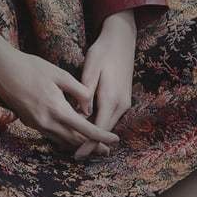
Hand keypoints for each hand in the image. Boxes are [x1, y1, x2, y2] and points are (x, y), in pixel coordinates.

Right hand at [0, 36, 120, 155]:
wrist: (3, 70)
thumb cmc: (32, 67)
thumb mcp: (60, 74)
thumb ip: (79, 91)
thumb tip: (90, 108)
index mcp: (56, 109)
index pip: (85, 128)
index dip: (101, 136)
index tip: (115, 140)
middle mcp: (46, 122)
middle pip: (75, 140)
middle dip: (92, 146)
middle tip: (108, 150)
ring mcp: (37, 124)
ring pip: (63, 141)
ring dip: (79, 144)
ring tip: (94, 147)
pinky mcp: (31, 123)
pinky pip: (52, 136)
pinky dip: (65, 138)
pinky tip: (73, 136)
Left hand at [71, 12, 135, 159]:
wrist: (122, 40)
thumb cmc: (103, 52)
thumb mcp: (91, 69)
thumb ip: (85, 93)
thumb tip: (81, 113)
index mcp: (112, 98)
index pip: (99, 129)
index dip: (87, 144)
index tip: (76, 155)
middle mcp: (121, 104)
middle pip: (104, 131)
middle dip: (90, 144)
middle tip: (73, 156)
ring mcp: (124, 103)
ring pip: (107, 125)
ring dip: (94, 136)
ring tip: (77, 147)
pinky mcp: (122, 99)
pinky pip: (109, 117)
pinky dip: (98, 125)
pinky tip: (86, 128)